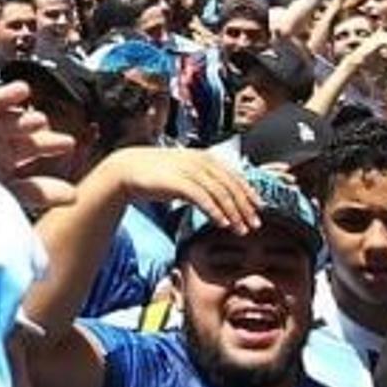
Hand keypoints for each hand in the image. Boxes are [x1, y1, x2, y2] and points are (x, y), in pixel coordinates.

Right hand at [110, 145, 261, 234]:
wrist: (128, 169)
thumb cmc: (157, 174)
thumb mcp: (185, 174)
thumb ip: (203, 181)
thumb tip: (221, 197)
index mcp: (205, 158)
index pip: (234, 176)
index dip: (248, 193)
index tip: (259, 208)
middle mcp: (200, 162)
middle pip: (231, 186)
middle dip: (245, 206)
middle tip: (255, 224)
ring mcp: (189, 171)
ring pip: (220, 193)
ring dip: (233, 213)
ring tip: (241, 229)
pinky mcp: (178, 182)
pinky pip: (202, 198)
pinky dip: (215, 211)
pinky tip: (222, 223)